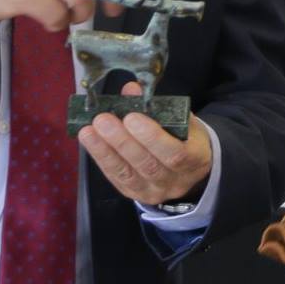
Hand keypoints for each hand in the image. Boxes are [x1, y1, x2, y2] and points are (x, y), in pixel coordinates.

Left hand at [78, 82, 211, 205]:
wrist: (189, 168)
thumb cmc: (186, 138)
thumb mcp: (182, 119)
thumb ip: (158, 106)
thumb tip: (131, 89)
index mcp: (195, 159)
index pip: (175, 153)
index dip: (152, 136)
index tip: (132, 116)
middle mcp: (175, 181)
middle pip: (147, 165)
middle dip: (122, 141)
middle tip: (103, 120)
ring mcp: (154, 191)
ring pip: (128, 174)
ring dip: (105, 150)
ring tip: (89, 131)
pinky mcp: (134, 194)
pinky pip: (116, 178)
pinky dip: (101, 158)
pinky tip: (90, 141)